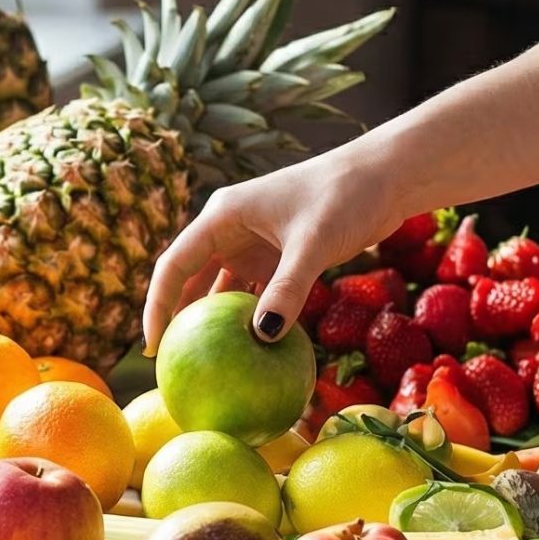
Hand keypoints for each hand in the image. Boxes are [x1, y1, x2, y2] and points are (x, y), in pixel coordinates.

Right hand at [142, 152, 401, 351]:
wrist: (385, 176)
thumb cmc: (345, 196)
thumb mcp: (313, 243)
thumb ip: (288, 288)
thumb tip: (264, 336)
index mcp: (223, 216)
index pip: (174, 264)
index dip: (158, 305)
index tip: (153, 346)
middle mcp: (231, 229)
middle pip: (190, 279)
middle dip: (178, 319)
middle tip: (171, 363)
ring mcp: (254, 244)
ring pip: (220, 288)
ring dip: (213, 322)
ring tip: (203, 361)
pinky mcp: (279, 256)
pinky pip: (254, 293)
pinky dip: (250, 318)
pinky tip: (250, 349)